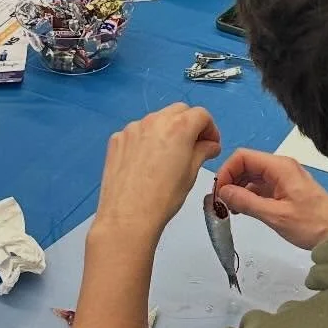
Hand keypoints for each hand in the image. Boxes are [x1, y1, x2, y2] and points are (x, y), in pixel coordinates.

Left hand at [93, 104, 221, 246]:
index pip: (201, 114)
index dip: (210, 129)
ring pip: (156, 120)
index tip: (211, 144)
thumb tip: (209, 145)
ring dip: (166, 131)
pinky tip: (146, 163)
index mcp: (178, 127)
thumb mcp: (191, 173)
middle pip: (178, 111)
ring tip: (167, 157)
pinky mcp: (117, 139)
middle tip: (193, 147)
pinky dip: (146, 140)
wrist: (128, 216)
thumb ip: (202, 152)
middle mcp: (155, 120)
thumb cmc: (164, 197)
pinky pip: (137, 133)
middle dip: (189, 125)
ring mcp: (132, 128)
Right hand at [215, 149, 327, 250]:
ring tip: (231, 210)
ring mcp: (284, 178)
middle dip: (230, 181)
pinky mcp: (286, 189)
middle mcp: (281, 167)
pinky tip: (243, 210)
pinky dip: (249, 196)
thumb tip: (221, 192)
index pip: (243, 156)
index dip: (227, 171)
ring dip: (238, 190)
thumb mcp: (275, 215)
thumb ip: (246, 202)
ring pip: (252, 176)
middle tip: (220, 204)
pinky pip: (261, 187)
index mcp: (280, 167)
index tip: (219, 193)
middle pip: (246, 165)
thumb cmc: (311, 224)